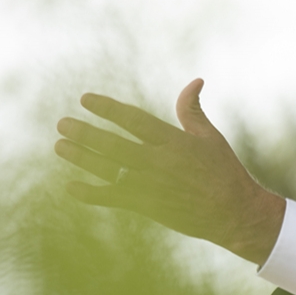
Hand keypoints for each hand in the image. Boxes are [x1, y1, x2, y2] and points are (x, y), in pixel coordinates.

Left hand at [54, 78, 284, 264]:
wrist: (235, 213)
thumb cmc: (225, 173)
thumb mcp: (211, 138)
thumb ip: (193, 111)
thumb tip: (194, 81)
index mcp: (175, 142)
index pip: (134, 120)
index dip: (108, 109)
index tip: (86, 100)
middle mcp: (160, 162)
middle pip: (114, 145)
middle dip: (85, 133)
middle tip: (62, 124)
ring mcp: (153, 186)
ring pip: (109, 169)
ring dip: (82, 158)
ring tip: (60, 147)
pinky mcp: (149, 207)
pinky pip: (113, 198)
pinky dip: (91, 194)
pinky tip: (72, 187)